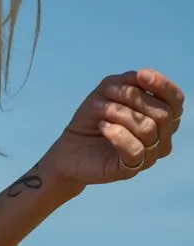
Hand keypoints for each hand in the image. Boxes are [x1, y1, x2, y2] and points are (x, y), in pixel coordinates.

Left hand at [44, 68, 183, 196]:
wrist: (69, 148)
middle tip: (105, 94)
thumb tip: (142, 77)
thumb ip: (129, 81)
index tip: (140, 74)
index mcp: (161, 119)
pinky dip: (117, 134)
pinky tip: (104, 126)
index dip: (162, 85)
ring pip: (148, 129)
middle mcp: (161, 139)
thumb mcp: (109, 91)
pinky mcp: (129, 170)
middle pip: (162, 114)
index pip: (176, 101)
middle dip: (132, 98)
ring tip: (100, 110)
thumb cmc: (93, 118)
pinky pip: (135, 150)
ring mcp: (148, 157)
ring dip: (120, 113)